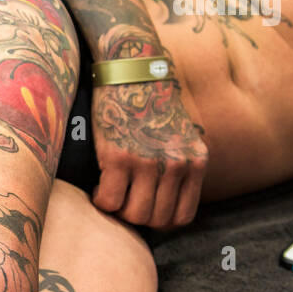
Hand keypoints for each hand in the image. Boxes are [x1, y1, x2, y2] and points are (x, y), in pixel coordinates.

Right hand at [90, 79, 207, 229]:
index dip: (159, 221)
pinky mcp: (119, 156)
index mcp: (195, 162)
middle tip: (123, 202)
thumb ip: (179, 167)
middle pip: (156, 219)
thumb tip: (163, 203)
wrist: (132, 70)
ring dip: (117, 211)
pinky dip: (100, 200)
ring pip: (133, 214)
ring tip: (110, 195)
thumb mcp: (180, 136)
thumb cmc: (150, 104)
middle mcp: (176, 165)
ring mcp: (147, 161)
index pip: (182, 216)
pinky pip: (108, 199)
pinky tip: (97, 187)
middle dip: (135, 217)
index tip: (143, 208)